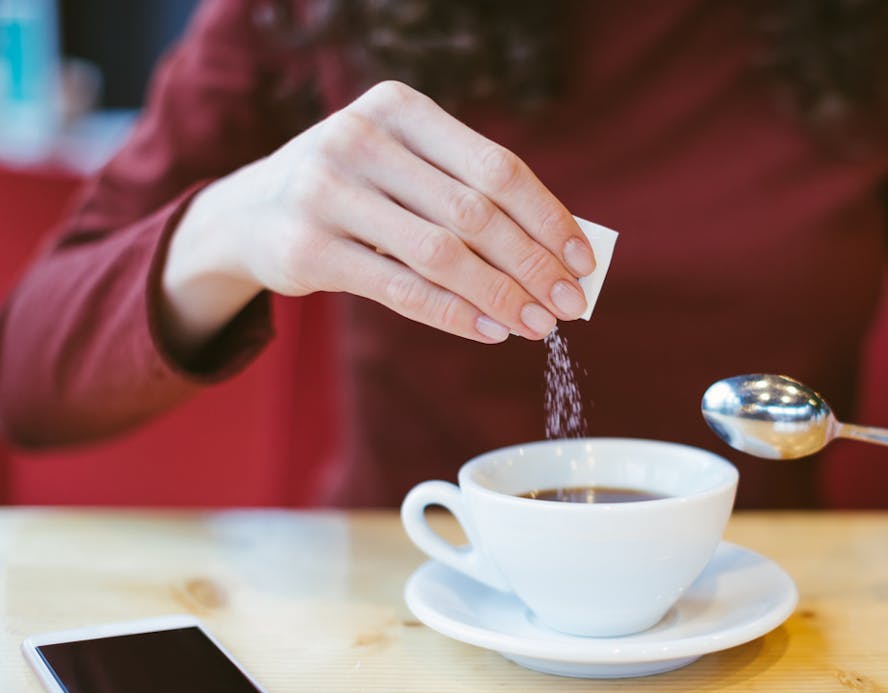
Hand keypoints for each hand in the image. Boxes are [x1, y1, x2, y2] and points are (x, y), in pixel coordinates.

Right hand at [165, 81, 594, 350]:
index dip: (548, 218)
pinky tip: (490, 331)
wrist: (248, 212)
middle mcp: (360, 139)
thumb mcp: (404, 166)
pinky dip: (455, 315)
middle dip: (532, 266)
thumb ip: (468, 193)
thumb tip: (556, 254)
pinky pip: (401, 290)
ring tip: (537, 326)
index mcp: (400, 108)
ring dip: (500, 297)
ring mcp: (327, 192)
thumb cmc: (356, 189)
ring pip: (441, 255)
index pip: (497, 167)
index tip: (582, 262)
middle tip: (569, 306)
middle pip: (475, 213)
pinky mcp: (307, 249)